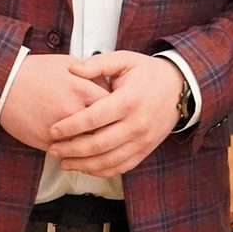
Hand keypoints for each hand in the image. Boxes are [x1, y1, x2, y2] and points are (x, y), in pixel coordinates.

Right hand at [0, 53, 108, 149]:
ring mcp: (59, 130)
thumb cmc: (34, 72)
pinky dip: (76, 154)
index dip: (118, 111)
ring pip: (87, 147)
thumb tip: (108, 87)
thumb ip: (91, 76)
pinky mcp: (45, 142)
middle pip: (104, 130)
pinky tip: (79, 150)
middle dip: (111, 132)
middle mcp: (72, 112)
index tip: (119, 113)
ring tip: (99, 144)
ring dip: (95, 147)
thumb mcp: (67, 64)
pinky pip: (68, 154)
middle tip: (114, 132)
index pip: (113, 106)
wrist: (3, 84)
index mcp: (81, 90)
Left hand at [44, 52, 182, 177]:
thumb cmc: (148, 73)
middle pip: (98, 144)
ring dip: (83, 165)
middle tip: (53, 150)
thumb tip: (73, 69)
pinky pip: (121, 167)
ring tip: (63, 163)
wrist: (179, 89)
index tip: (53, 131)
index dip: (70, 126)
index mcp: (128, 101)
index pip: (94, 119)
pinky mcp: (145, 150)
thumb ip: (98, 63)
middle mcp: (136, 124)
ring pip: (108, 161)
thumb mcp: (125, 60)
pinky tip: (85, 168)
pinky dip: (101, 171)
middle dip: (71, 150)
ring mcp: (142, 141)